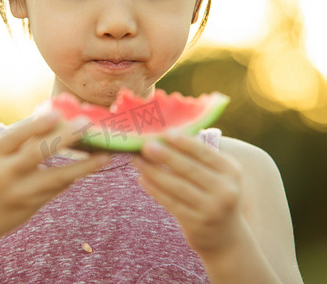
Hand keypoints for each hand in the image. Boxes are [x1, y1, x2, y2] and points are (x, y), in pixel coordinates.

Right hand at [0, 112, 109, 251]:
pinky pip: (56, 189)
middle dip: (64, 138)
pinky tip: (89, 166)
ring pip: (56, 177)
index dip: (36, 125)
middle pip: (37, 153)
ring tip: (104, 155)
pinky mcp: (30, 207)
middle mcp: (4, 174)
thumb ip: (17, 141)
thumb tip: (52, 118)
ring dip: (82, 166)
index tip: (57, 114)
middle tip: (86, 125)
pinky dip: (73, 176)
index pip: (15, 135)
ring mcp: (18, 193)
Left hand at [132, 131, 243, 255]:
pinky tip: (142, 179)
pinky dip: (155, 190)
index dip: (184, 142)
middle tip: (144, 145)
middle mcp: (225, 190)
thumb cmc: (215, 195)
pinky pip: (170, 202)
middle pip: (189, 169)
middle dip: (164, 155)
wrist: (225, 237)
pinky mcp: (196, 223)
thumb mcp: (219, 176)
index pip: (205, 153)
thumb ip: (200, 157)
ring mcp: (211, 208)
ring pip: (176, 186)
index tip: (165, 132)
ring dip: (153, 171)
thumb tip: (166, 134)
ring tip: (137, 160)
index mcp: (232, 171)